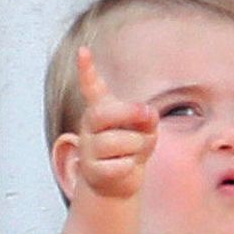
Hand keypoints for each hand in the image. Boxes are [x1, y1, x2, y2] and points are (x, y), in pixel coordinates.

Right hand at [69, 47, 157, 198]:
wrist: (118, 183)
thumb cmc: (131, 149)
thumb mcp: (145, 130)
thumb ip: (146, 118)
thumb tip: (148, 112)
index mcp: (101, 111)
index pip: (91, 87)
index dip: (87, 70)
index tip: (83, 51)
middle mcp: (89, 126)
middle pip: (104, 114)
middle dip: (131, 113)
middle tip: (150, 114)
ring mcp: (88, 148)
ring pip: (119, 141)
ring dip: (138, 147)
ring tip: (135, 152)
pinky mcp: (92, 170)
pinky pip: (120, 165)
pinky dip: (130, 167)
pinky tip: (125, 168)